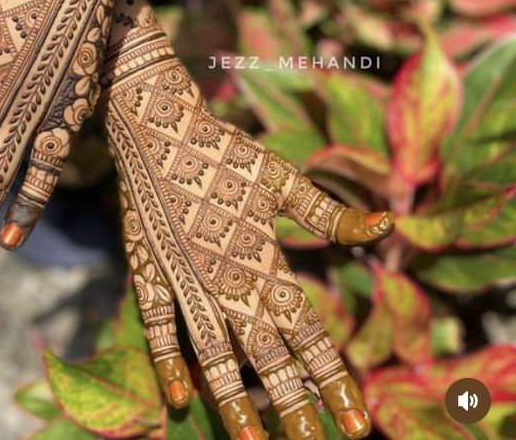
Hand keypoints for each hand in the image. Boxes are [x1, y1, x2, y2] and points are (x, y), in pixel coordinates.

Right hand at [101, 0, 392, 439]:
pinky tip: (180, 400)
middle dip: (291, 408)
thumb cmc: (224, 151)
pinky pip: (158, 326)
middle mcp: (225, 276)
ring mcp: (184, 278)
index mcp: (262, 256)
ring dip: (233, 402)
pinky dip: (167, 362)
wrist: (158, 126)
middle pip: (264, 356)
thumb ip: (328, 214)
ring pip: (213, 354)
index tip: (355, 422)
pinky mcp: (149, 271)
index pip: (305, 332)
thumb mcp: (280, 177)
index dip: (332, 378)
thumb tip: (387, 229)